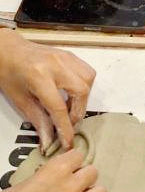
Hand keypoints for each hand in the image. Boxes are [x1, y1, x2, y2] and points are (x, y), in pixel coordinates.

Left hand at [0, 30, 95, 150]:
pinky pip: (86, 71)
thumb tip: (49, 139)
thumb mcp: (19, 99)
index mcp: (39, 76)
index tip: (67, 141)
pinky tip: (71, 93)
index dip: (65, 127)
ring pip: (88, 79)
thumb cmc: (8, 72)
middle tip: (68, 122)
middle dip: (78, 112)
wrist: (8, 50)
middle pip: (81, 91)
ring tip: (70, 107)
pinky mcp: (70, 55)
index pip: (58, 106)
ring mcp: (66, 57)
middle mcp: (56, 64)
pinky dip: (84, 85)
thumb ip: (37, 119)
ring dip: (83, 98)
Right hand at [0, 149, 105, 191]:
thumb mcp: (30, 178)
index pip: (79, 155)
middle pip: (93, 172)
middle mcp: (70, 186)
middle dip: (84, 178)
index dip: (73, 163)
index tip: (69, 169)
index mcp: (57, 169)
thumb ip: (52, 174)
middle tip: (73, 186)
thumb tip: (62, 174)